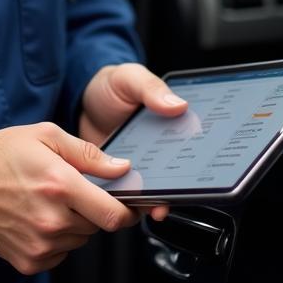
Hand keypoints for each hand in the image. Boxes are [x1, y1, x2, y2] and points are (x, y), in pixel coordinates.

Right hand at [0, 123, 139, 273]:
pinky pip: (60, 254)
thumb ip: (88, 153)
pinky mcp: (28, 261)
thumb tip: (121, 167)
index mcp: (59, 184)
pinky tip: (37, 216)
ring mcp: (39, 245)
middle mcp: (51, 219)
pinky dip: (57, 239)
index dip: (128, 210)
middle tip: (73, 190)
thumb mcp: (45, 135)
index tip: (129, 203)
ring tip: (49, 200)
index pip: (113, 214)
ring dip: (75, 223)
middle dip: (94, 208)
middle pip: (98, 226)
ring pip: (80, 240)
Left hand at [79, 62, 187, 222]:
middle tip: (178, 191)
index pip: (195, 141)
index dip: (202, 154)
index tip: (202, 165)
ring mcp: (145, 166)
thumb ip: (150, 87)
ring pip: (159, 188)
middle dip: (183, 184)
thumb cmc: (109, 87)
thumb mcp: (129, 78)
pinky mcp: (125, 179)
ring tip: (155, 205)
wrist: (80, 105)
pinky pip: (133, 194)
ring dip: (159, 198)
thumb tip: (179, 104)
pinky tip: (128, 202)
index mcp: (172, 122)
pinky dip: (132, 202)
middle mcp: (164, 148)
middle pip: (181, 170)